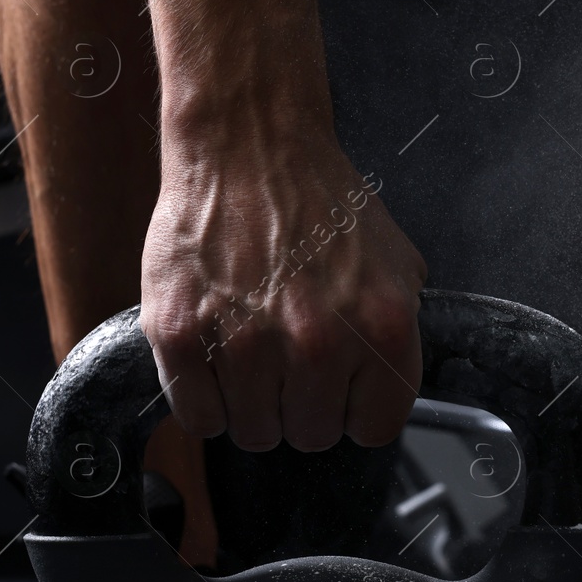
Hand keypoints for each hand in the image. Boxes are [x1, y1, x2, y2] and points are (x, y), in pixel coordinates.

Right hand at [140, 128, 425, 451]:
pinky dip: (204, 399)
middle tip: (286, 354)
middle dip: (301, 403)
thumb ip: (398, 333)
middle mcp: (318, 344)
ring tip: (250, 346)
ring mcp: (246, 345)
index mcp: (380, 328)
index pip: (375, 427)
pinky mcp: (183, 338)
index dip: (354, 407)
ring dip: (252, 402)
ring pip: (254, 433)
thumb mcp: (396, 262)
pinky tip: (215, 356)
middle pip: (311, 435)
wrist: (248, 146)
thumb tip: (385, 389)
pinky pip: (198, 417)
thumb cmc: (317, 200)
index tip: (339, 387)